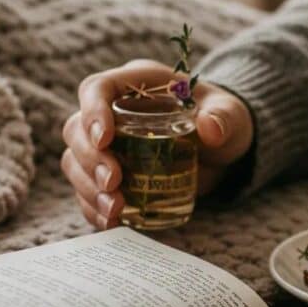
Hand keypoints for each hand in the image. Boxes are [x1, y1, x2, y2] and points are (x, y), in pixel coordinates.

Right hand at [61, 60, 253, 227]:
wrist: (225, 148)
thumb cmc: (224, 120)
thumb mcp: (231, 114)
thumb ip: (224, 117)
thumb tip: (210, 127)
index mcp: (136, 84)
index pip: (97, 89)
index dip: (93, 112)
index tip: (105, 140)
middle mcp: (113, 111)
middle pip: (77, 129)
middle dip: (90, 159)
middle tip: (113, 183)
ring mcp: (109, 145)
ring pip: (76, 162)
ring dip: (88, 187)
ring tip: (114, 209)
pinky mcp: (113, 174)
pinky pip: (88, 190)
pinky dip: (94, 207)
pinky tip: (111, 221)